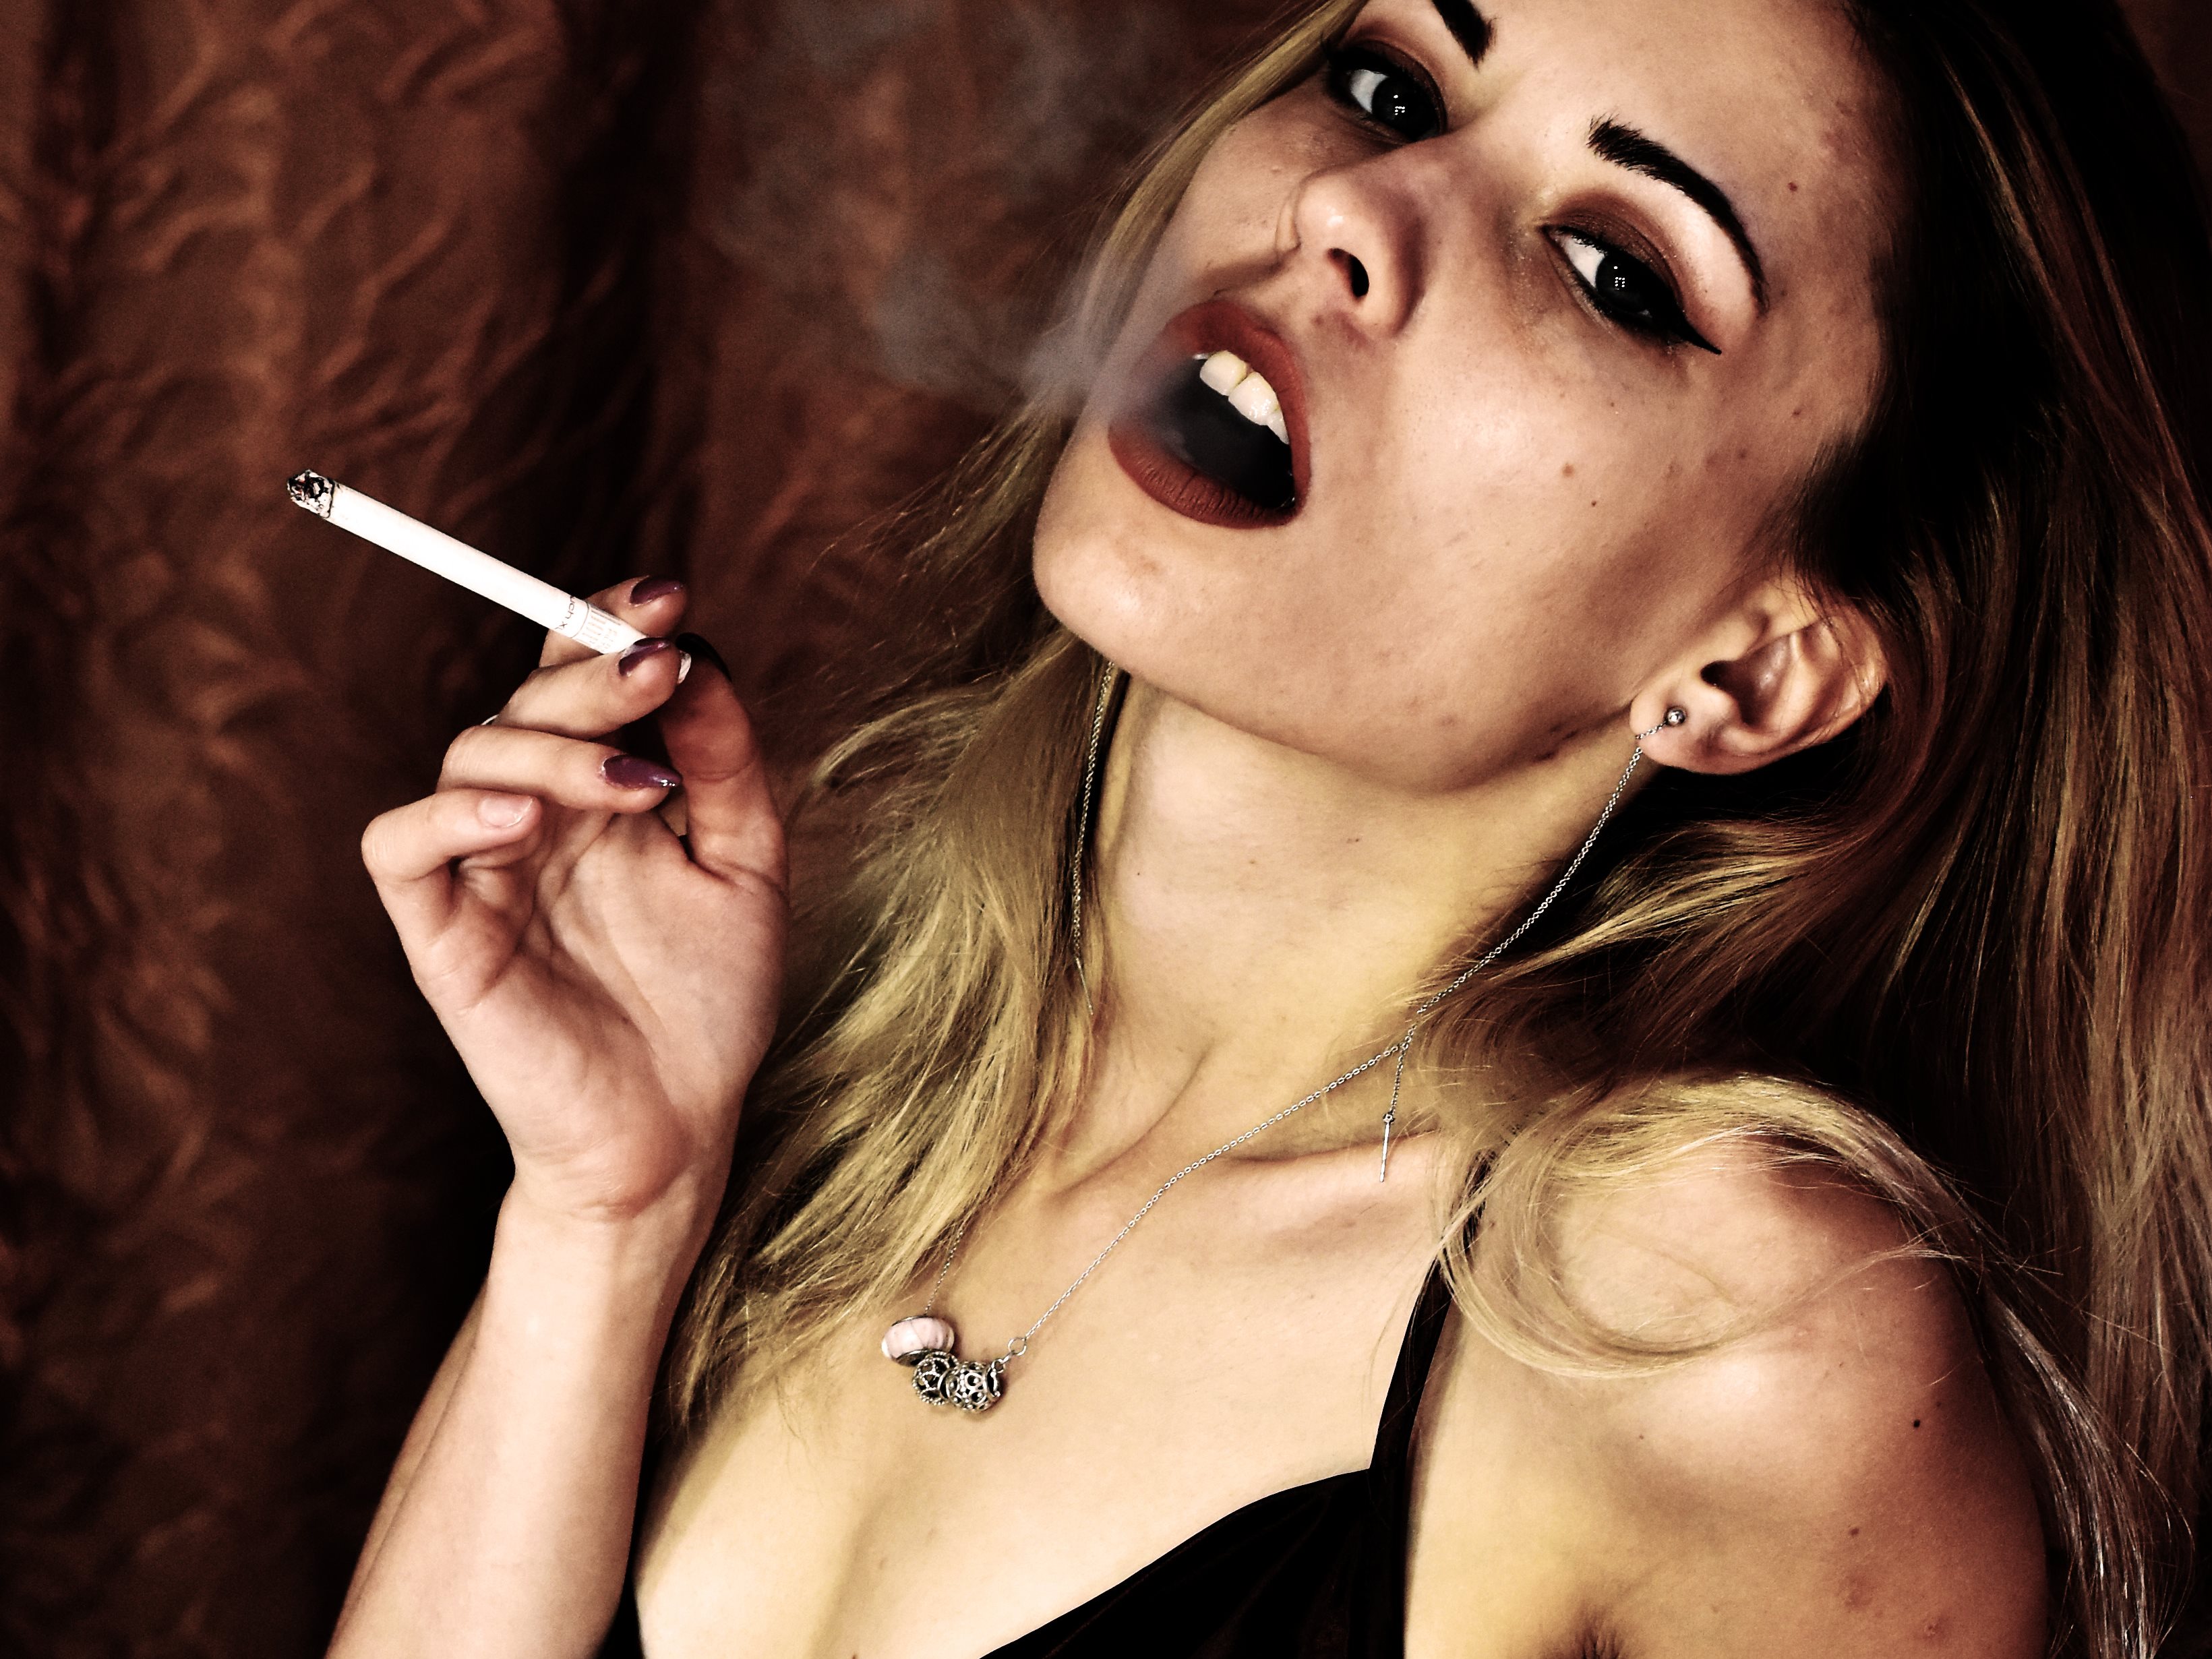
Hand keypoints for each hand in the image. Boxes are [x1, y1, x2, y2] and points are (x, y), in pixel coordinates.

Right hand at [362, 579, 786, 1226]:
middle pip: (529, 695)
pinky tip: (524, 817)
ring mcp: (484, 867)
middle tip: (658, 661)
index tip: (671, 598)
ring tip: (635, 784)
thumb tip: (702, 660)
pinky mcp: (441, 931)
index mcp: (602, 789)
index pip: (579, 672)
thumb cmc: (709, 1003)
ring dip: (552, 745)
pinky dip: (451, 813)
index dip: (606, 620)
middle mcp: (536, 813)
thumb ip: (727, 765)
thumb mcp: (747, 866)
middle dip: (593, 668)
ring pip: (471, 751)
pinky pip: (402, 845)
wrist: (677, 1131)